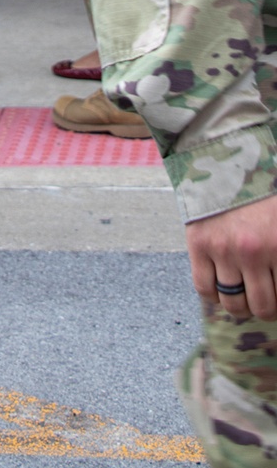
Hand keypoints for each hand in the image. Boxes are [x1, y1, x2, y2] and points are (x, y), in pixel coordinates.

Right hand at [187, 194, 276, 320]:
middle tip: (264, 297)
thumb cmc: (264, 193)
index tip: (275, 292)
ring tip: (242, 293)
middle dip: (265, 308)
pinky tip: (220, 284)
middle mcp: (252, 251)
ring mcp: (223, 249)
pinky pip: (204, 288)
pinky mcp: (198, 243)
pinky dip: (214, 294)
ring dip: (240, 305)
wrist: (227, 159)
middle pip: (262, 307)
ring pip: (233, 304)